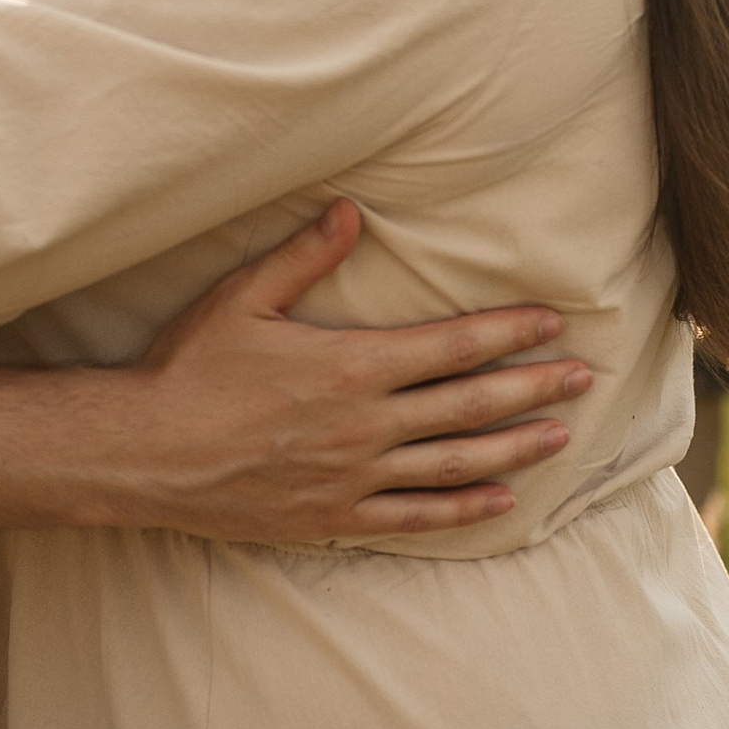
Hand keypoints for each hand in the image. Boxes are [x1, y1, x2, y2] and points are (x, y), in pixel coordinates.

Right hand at [120, 201, 592, 540]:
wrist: (144, 453)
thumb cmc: (189, 368)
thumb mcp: (243, 298)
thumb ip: (305, 256)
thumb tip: (351, 211)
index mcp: (353, 366)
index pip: (453, 347)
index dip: (508, 332)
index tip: (550, 322)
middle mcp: (366, 425)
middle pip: (470, 405)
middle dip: (533, 387)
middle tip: (583, 377)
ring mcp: (355, 477)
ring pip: (456, 464)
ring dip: (515, 448)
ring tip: (561, 436)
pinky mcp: (336, 517)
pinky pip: (416, 517)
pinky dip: (463, 509)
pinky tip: (500, 501)